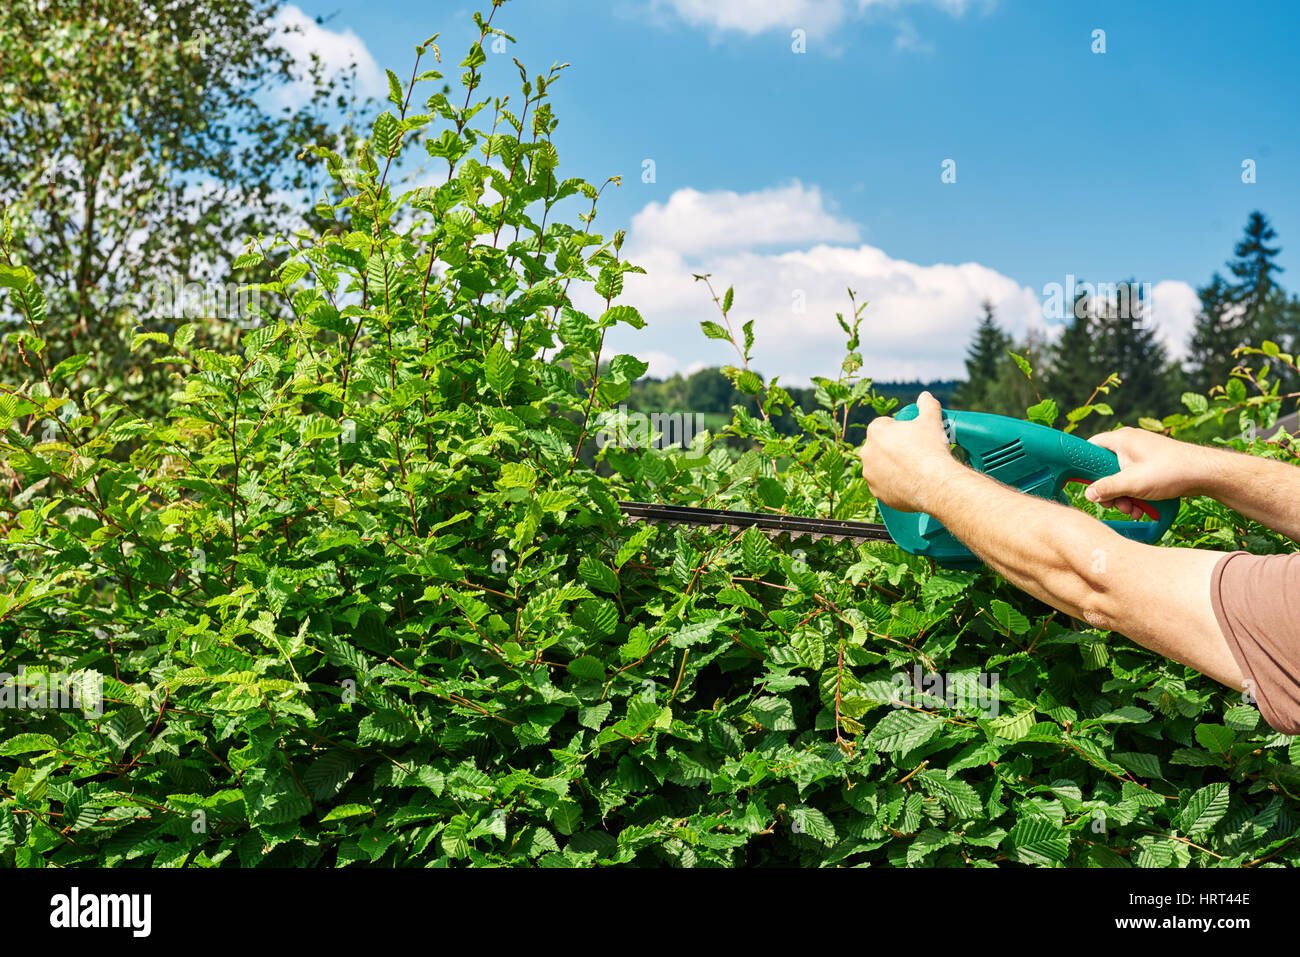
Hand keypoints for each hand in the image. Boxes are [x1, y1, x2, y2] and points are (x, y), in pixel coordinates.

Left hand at [858, 391, 959, 512]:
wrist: (935, 483)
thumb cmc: (931, 448)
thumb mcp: (932, 419)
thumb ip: (927, 404)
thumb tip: (925, 396)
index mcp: (876, 431)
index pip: (884, 425)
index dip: (898, 429)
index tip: (911, 436)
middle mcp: (866, 452)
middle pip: (880, 447)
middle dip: (893, 449)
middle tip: (913, 454)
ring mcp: (870, 474)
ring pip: (880, 468)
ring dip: (891, 467)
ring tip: (912, 470)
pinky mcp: (876, 493)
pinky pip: (883, 486)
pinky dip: (893, 485)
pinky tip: (908, 484)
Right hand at [1085, 427, 1212, 513]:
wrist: (1207, 472)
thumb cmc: (1171, 471)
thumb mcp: (1132, 483)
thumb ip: (1106, 488)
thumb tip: (1089, 494)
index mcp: (1120, 440)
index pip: (1090, 447)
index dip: (1083, 465)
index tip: (1080, 482)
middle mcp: (1129, 444)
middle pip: (1104, 468)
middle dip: (1109, 491)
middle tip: (1115, 504)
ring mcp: (1141, 454)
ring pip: (1120, 477)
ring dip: (1123, 496)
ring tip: (1134, 510)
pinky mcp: (1151, 465)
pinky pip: (1134, 479)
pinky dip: (1135, 494)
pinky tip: (1143, 508)